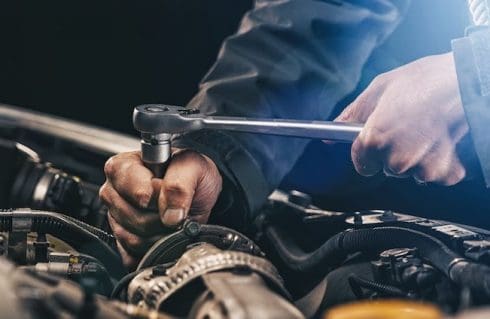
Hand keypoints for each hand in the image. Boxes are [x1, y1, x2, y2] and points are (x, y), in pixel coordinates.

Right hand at [99, 149, 221, 267]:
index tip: (169, 193)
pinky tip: (165, 234)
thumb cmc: (191, 175)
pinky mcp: (122, 241)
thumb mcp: (193, 166)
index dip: (157, 195)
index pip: (135, 190)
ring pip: (134, 239)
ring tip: (172, 220)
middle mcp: (114, 191)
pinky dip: (155, 249)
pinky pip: (134, 255)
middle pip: (134, 217)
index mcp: (123, 166)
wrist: (199, 194)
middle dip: (162, 217)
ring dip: (162, 233)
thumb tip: (170, 214)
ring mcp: (115, 217)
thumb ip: (180, 184)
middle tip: (175, 207)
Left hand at [335, 52, 476, 184]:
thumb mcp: (378, 90)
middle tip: (407, 129)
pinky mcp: (444, 172)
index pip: (361, 163)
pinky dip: (439, 163)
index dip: (367, 153)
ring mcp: (421, 168)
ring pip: (409, 172)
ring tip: (425, 131)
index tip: (374, 145)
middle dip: (393, 153)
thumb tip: (332, 131)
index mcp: (374, 140)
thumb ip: (352, 115)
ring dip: (416, 158)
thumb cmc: (424, 81)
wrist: (464, 81)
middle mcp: (396, 158)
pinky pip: (434, 175)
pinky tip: (440, 141)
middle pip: (386, 168)